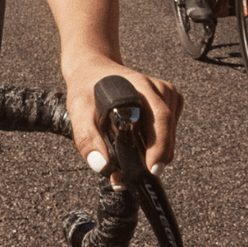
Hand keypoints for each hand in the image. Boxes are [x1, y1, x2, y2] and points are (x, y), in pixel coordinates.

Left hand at [63, 57, 180, 179]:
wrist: (92, 69)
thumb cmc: (86, 88)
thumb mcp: (78, 110)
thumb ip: (87, 138)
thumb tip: (101, 166)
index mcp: (139, 85)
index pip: (159, 117)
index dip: (159, 145)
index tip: (152, 168)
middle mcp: (157, 88)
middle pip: (167, 129)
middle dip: (155, 157)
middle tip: (136, 177)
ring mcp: (166, 95)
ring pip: (169, 134)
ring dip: (155, 152)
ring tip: (132, 162)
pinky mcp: (169, 102)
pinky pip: (168, 131)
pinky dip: (156, 144)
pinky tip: (138, 145)